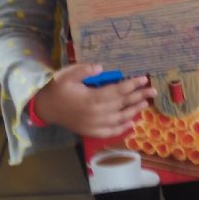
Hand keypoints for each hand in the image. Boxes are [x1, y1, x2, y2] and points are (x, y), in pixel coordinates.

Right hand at [32, 63, 156, 137]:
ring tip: (146, 103)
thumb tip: (101, 67)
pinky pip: (111, 131)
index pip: (118, 91)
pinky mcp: (91, 131)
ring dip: (135, 111)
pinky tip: (132, 123)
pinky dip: (123, 128)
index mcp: (92, 98)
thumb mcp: (67, 75)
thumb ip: (84, 70)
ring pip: (120, 118)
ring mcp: (95, 125)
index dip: (132, 85)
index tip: (144, 79)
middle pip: (123, 104)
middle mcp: (97, 113)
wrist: (45, 108)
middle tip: (153, 91)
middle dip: (139, 96)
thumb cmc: (57, 89)